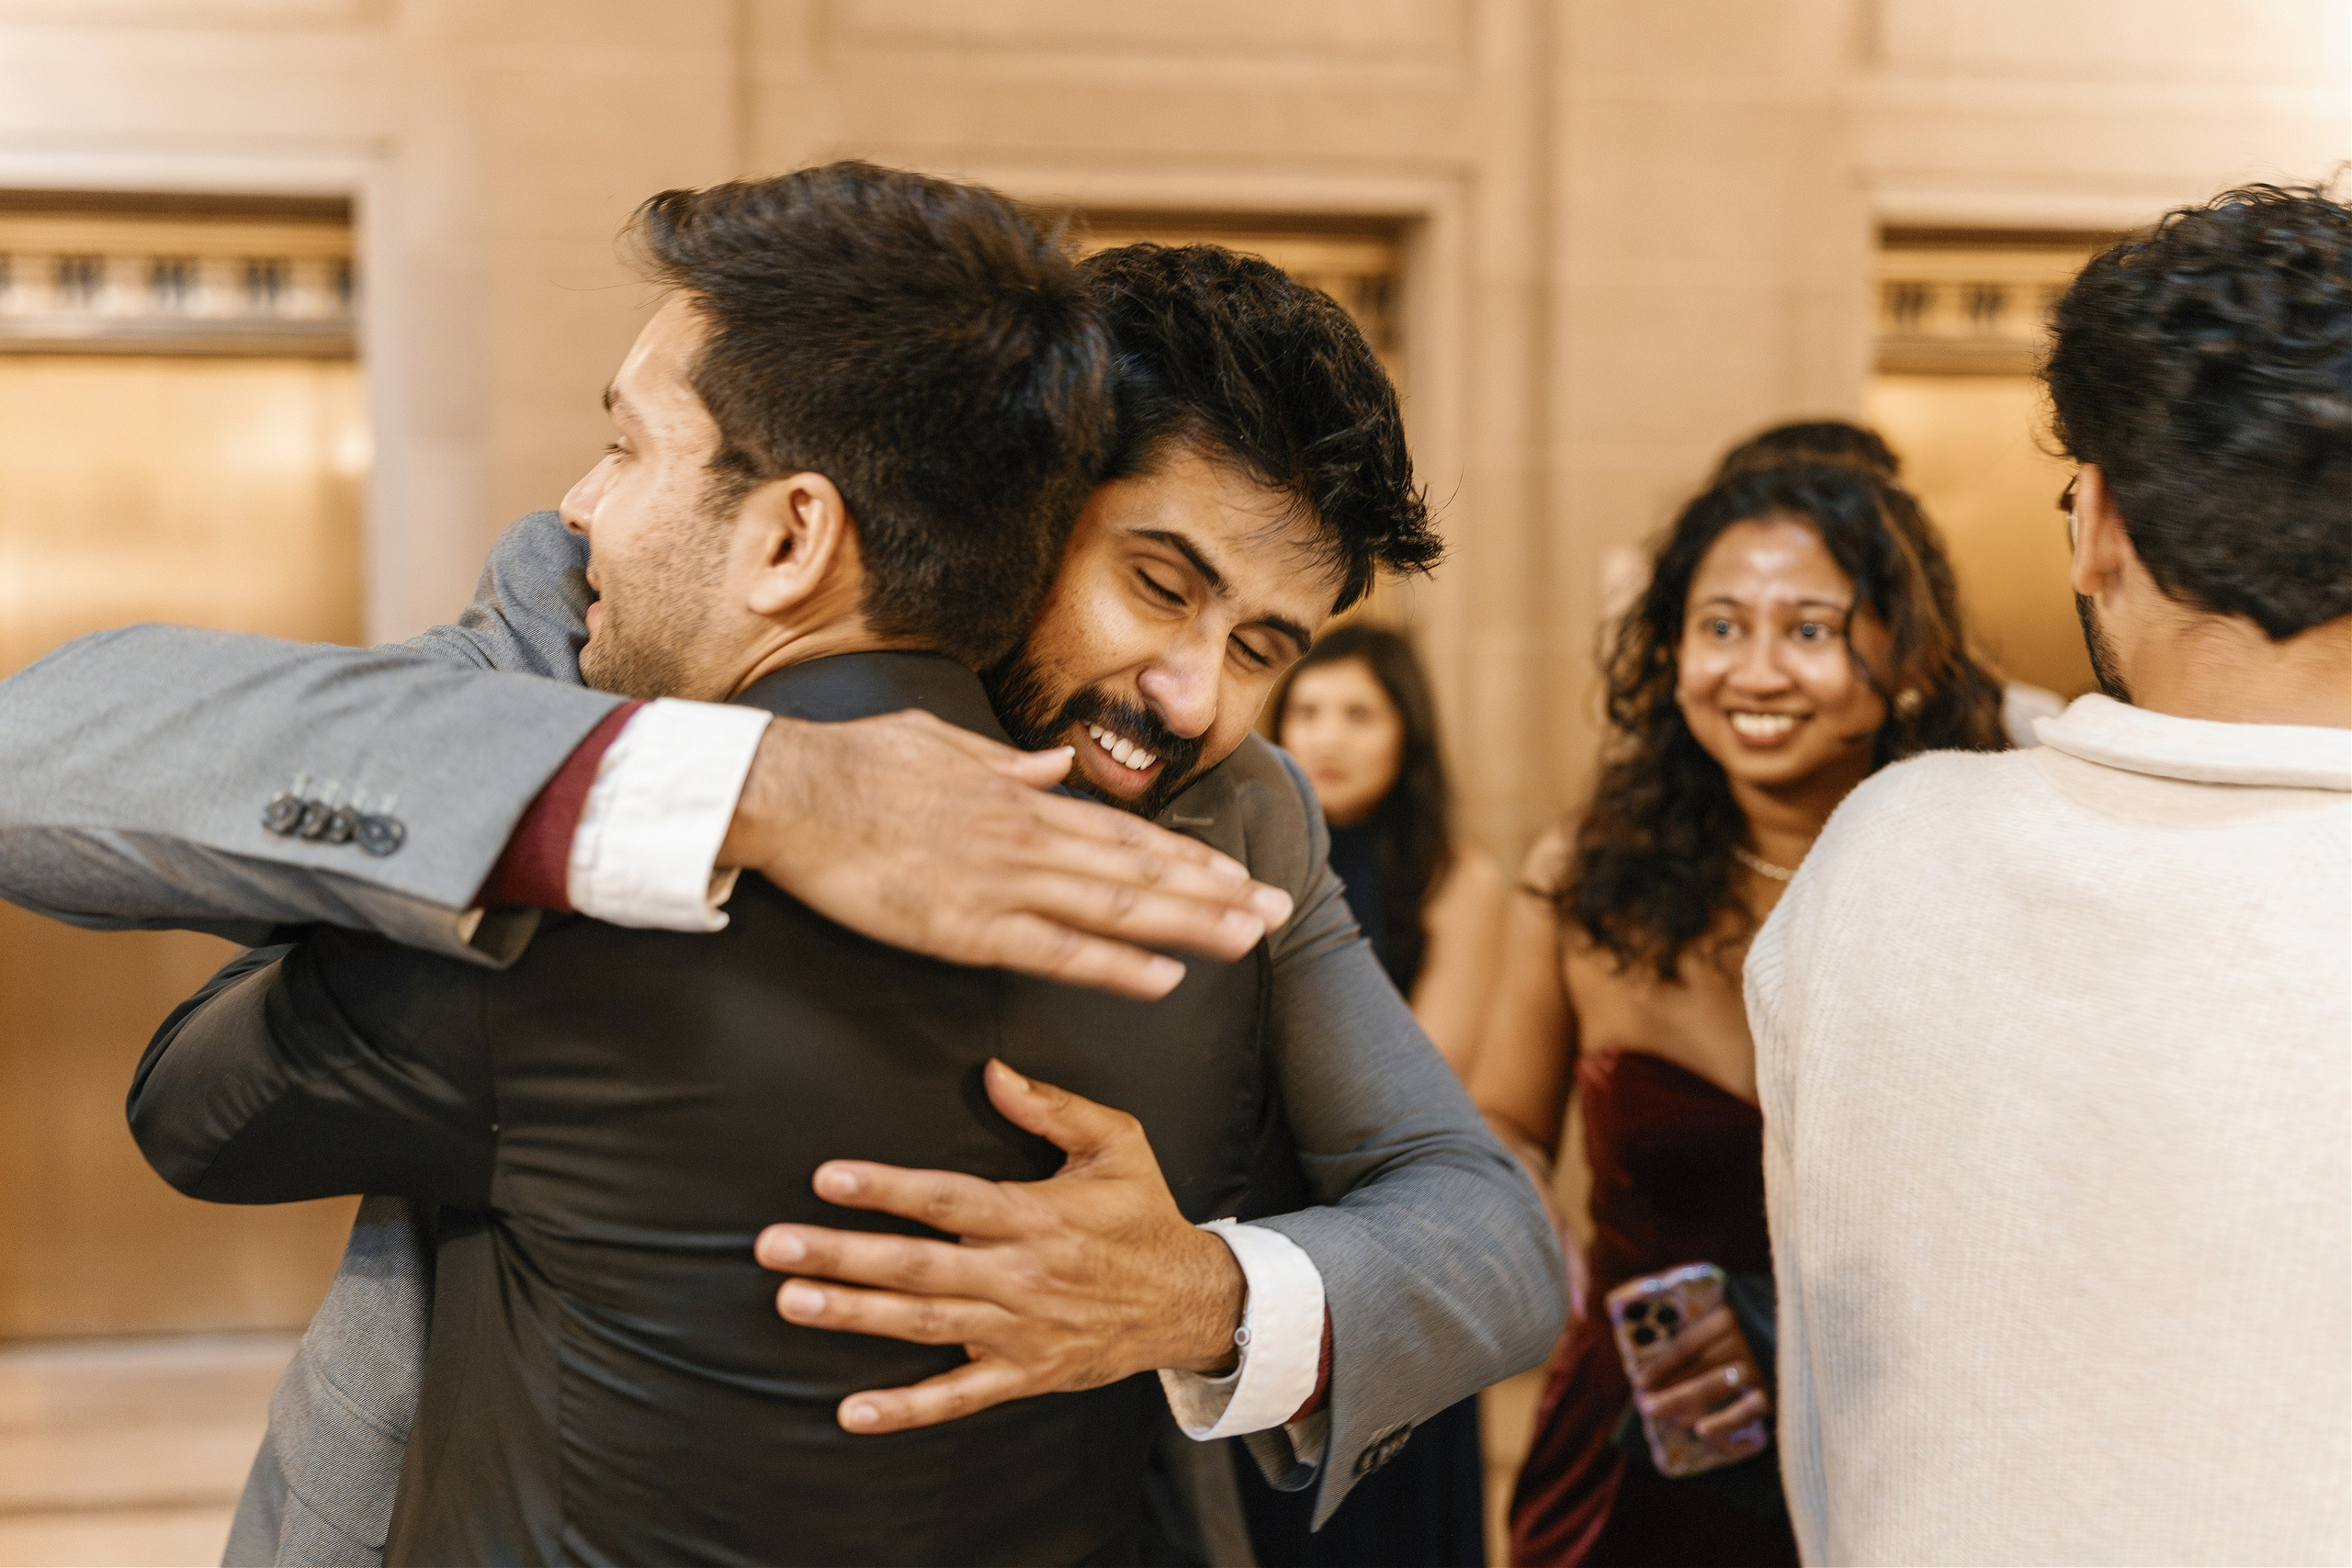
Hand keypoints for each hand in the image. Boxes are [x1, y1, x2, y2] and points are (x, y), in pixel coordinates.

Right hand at [720, 711, 1291, 999]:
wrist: (789, 790)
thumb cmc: (854, 764)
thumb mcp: (941, 743)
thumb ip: (1006, 761)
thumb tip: (1053, 763)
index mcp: (1022, 798)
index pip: (1125, 834)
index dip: (1188, 857)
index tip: (1238, 874)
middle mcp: (1028, 837)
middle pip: (1141, 870)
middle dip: (1216, 893)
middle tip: (1279, 911)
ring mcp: (1002, 882)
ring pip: (1116, 907)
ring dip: (1189, 925)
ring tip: (1248, 940)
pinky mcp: (966, 926)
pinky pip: (1057, 951)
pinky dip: (1115, 965)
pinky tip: (1163, 979)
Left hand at [753, 1060, 1244, 1434]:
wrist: (1191, 1300)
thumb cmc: (1145, 1215)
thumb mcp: (1116, 1143)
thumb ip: (1053, 1105)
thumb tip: (991, 1071)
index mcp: (1036, 1215)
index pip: (948, 1200)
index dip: (887, 1189)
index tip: (829, 1178)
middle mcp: (1021, 1273)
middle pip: (919, 1265)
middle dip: (842, 1254)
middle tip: (775, 1245)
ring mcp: (1020, 1330)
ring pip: (924, 1324)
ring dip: (854, 1315)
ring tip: (791, 1302)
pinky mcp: (1025, 1373)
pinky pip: (959, 1396)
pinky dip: (907, 1408)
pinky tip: (852, 1411)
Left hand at [1630, 1303, 1770, 1460]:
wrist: (1815, 1331)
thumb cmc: (1769, 1325)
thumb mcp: (1739, 1315)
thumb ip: (1709, 1331)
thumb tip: (1669, 1363)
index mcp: (1729, 1315)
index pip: (1687, 1344)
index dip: (1662, 1364)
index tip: (1639, 1381)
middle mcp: (1744, 1337)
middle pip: (1698, 1365)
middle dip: (1668, 1388)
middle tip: (1644, 1406)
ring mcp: (1762, 1363)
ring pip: (1716, 1385)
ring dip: (1686, 1402)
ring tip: (1665, 1419)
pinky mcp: (1780, 1389)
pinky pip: (1747, 1409)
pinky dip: (1724, 1421)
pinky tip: (1702, 1432)